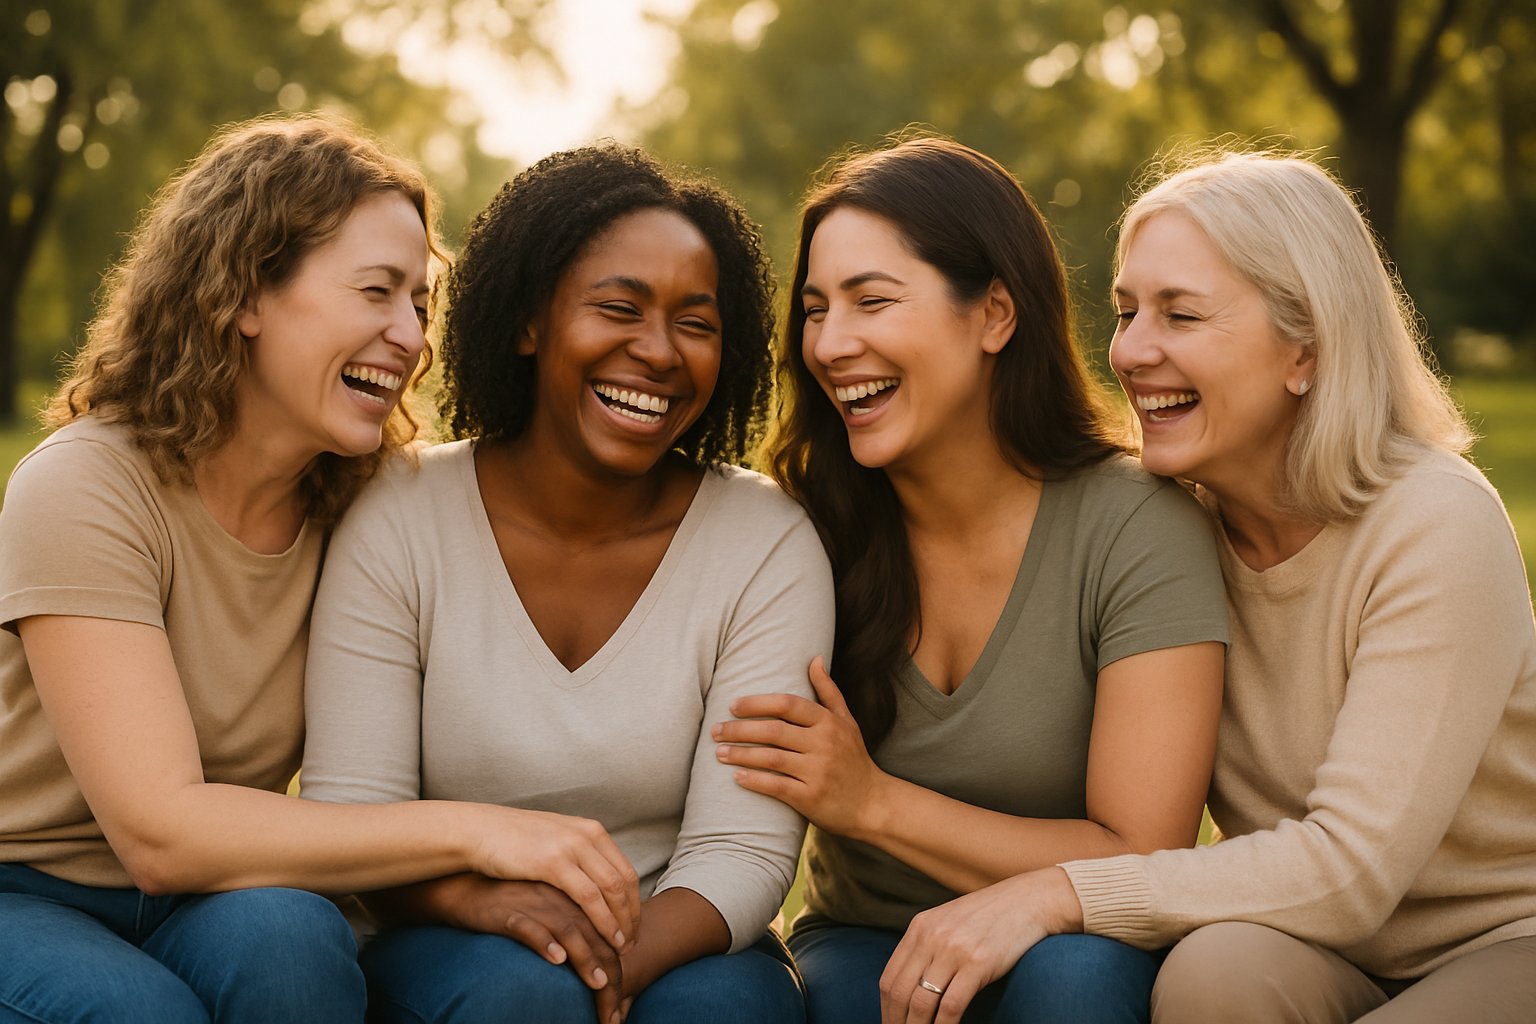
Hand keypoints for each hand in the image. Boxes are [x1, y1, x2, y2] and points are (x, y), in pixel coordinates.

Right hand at [434, 875, 628, 1023]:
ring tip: (598, 984)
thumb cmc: (516, 893)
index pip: (612, 909)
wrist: (468, 884)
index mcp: (575, 880)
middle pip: (597, 924)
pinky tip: (556, 960)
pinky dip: (545, 944)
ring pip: (570, 928)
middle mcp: (560, 890)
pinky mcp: (508, 912)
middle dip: (611, 961)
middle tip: (617, 997)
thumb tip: (607, 939)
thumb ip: (580, 909)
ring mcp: (535, 900)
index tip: (628, 971)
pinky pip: (530, 928)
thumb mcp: (554, 895)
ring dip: (587, 957)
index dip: (625, 939)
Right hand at [471, 807, 640, 953]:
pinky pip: (583, 900)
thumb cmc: (513, 841)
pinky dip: (597, 923)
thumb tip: (600, 876)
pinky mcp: (549, 864)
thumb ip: (580, 854)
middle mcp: (586, 837)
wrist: (477, 830)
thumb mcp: (556, 839)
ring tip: (618, 951)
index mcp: (591, 832)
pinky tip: (595, 945)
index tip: (631, 929)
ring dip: (616, 926)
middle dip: (629, 918)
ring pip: (607, 894)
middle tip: (630, 946)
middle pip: (622, 884)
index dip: (633, 905)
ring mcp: (569, 848)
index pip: (625, 872)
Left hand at [712, 657, 886, 835]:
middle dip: (739, 729)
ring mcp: (817, 772)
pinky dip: (754, 780)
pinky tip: (736, 776)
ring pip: (770, 758)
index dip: (757, 703)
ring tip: (718, 752)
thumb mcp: (847, 722)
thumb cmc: (854, 759)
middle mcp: (824, 744)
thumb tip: (814, 659)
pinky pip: (776, 786)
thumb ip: (828, 691)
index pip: (787, 705)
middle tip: (715, 730)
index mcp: (829, 722)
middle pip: (773, 731)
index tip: (733, 706)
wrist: (873, 804)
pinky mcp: (811, 797)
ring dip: (740, 754)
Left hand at [879, 868, 1083, 1023]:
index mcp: (919, 928)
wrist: (1028, 901)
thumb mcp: (948, 923)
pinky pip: (951, 1005)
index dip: (886, 1009)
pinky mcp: (978, 963)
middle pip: (900, 992)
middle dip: (898, 1022)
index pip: (889, 978)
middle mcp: (931, 937)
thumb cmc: (989, 917)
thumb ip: (927, 947)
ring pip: (922, 1002)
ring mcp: (953, 950)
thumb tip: (910, 987)